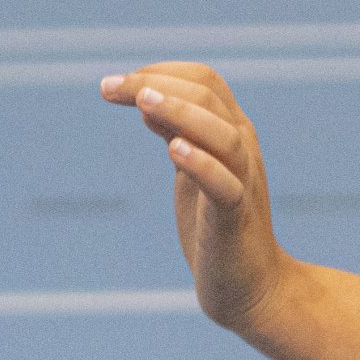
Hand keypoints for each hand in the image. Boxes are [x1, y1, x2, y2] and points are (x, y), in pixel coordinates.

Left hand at [100, 62, 284, 334]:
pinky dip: (202, 164)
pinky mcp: (236, 218)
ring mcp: (244, 182)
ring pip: (224, 135)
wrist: (249, 287)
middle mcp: (243, 149)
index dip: (161, 72)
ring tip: (143, 104)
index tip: (117, 83)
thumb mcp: (190, 172)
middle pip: (209, 97)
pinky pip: (226, 186)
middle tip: (110, 87)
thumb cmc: (215, 226)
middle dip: (157, 86)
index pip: (205, 80)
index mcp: (232, 132)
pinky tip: (174, 151)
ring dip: (182, 114)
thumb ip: (175, 135)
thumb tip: (144, 102)